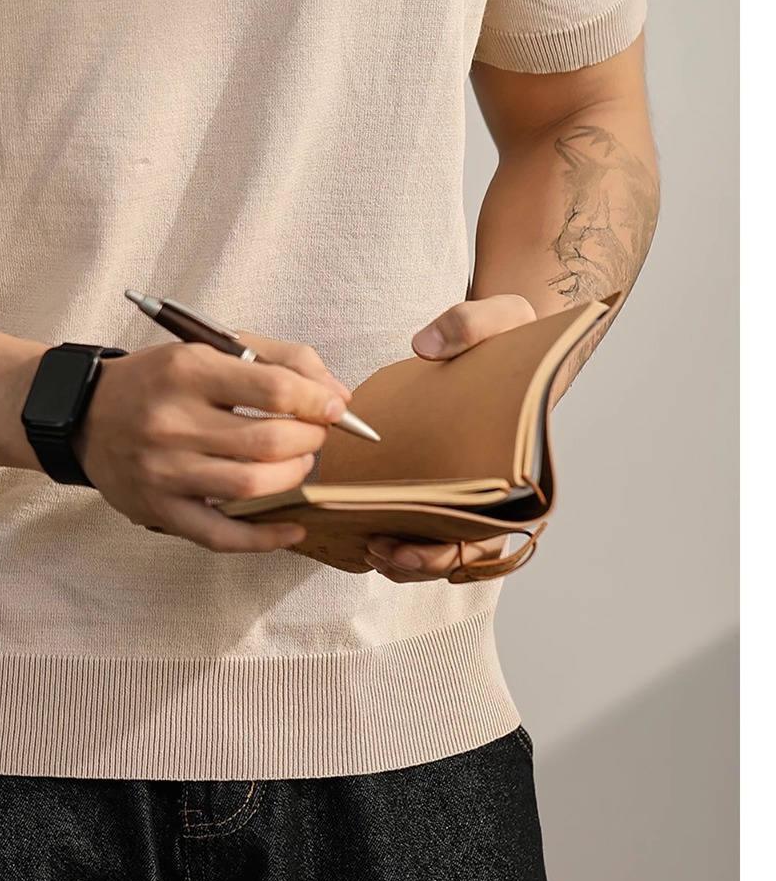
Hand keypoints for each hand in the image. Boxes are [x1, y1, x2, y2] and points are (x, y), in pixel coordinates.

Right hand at [72, 333, 354, 552]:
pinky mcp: (159, 509)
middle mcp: (172, 421)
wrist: (84, 414)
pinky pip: (222, 535)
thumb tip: (338, 396)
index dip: (318, 401)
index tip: (333, 408)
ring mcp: (164, 471)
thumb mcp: (210, 347)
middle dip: (310, 440)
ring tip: (296, 465)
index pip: (275, 389)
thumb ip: (279, 359)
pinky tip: (292, 526)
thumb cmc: (156, 381)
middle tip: (314, 436)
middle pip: (270, 441)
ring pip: (252, 485)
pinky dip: (265, 537)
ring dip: (293, 477)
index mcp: (187, 371)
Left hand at [366, 293, 535, 579]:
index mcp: (517, 466)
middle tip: (378, 550)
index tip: (408, 546)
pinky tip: (363, 528)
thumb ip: (471, 323)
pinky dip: (396, 536)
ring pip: (438, 549)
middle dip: (418, 563)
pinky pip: (419, 524)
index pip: (490, 534)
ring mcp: (466, 489)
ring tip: (368, 547)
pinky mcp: (438, 480)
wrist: (507, 337)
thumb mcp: (502, 317)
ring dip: (404, 560)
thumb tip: (427, 346)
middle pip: (459, 553)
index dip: (449, 553)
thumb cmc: (513, 336)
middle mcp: (495, 488)